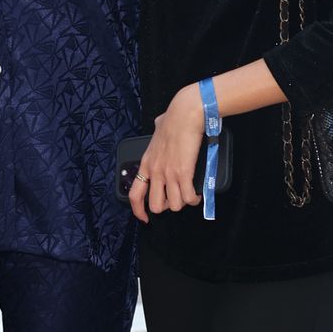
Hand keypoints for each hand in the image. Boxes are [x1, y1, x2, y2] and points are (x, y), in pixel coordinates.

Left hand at [128, 86, 204, 223]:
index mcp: (146, 164)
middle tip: (177, 198)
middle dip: (168, 206)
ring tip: (190, 194)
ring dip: (184, 202)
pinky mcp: (184, 173)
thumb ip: (157, 131)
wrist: (185, 113)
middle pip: (157, 206)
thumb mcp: (158, 128)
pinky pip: (188, 197)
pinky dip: (194, 199)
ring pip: (175, 205)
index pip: (135, 195)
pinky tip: (198, 193)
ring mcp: (169, 174)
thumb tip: (160, 124)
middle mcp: (155, 172)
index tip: (144, 218)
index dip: (139, 211)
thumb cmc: (174, 117)